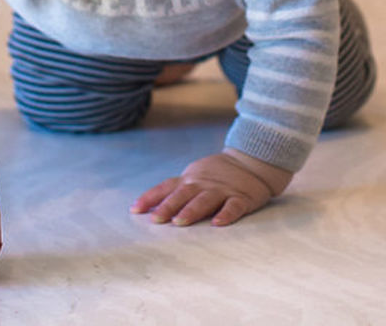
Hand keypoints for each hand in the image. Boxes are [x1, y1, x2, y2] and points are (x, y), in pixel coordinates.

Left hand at [130, 148, 292, 226]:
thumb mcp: (192, 177)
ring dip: (192, 210)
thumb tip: (148, 208)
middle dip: (168, 206)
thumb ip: (174, 191)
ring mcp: (222, 190)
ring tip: (180, 221)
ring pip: (205, 200)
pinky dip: (225, 215)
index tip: (135, 210)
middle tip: (156, 220)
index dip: (151, 197)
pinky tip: (218, 223)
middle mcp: (202, 184)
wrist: (249, 162)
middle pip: (183, 194)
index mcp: (189, 180)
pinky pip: (233, 207)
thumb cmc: (215, 174)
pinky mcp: (241, 198)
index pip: (166, 187)